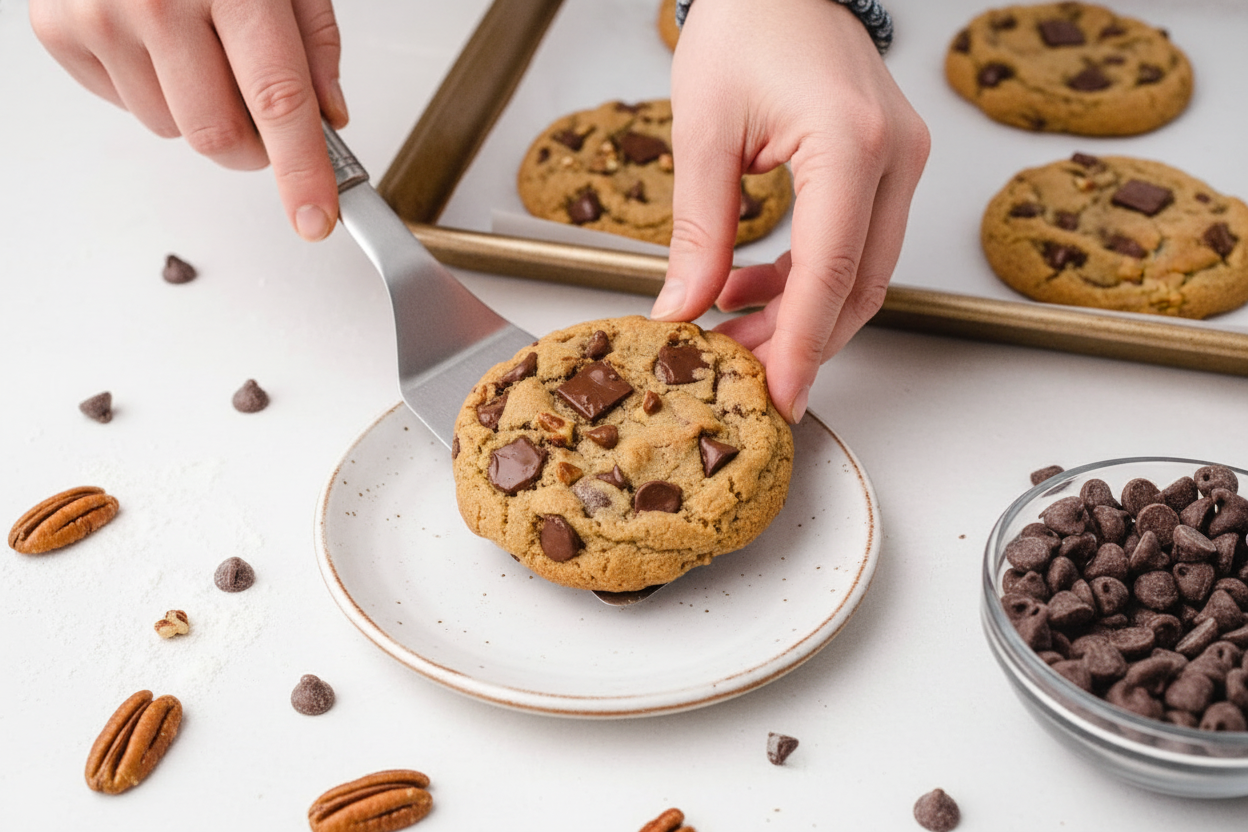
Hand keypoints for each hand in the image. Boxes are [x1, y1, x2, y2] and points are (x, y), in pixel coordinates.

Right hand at [30, 0, 346, 240]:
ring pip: (172, 130)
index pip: (278, 102)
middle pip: (219, 136)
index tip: (314, 216)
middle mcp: (157, 1)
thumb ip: (314, 44)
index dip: (302, 171)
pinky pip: (126, 108)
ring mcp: (99, 17)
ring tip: (199, 47)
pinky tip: (158, 41)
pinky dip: (153, 90)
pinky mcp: (59, 32)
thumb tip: (328, 118)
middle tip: (263, 113)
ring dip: (199, 111)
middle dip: (254, 146)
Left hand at [653, 0, 929, 421]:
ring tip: (728, 327)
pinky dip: (806, 277)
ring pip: (861, 273)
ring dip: (798, 313)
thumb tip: (683, 310)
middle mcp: (894, 156)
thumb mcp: (703, 132)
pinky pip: (856, 243)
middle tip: (737, 372)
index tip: (780, 396)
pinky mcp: (888, 165)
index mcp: (851, 143)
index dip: (802, 345)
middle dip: (797, 340)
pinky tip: (749, 284)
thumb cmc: (746, 25)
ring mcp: (900, 161)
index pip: (831, 271)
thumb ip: (700, 231)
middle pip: (858, 285)